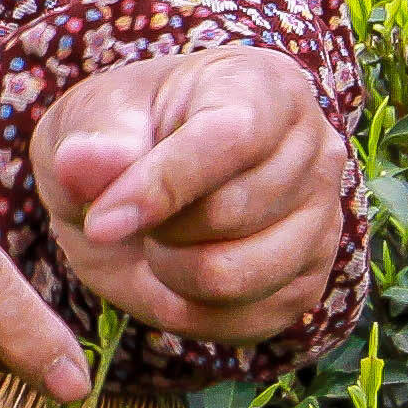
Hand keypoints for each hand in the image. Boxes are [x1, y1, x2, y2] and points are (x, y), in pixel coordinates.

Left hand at [33, 46, 344, 345]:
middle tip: (133, 210)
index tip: (100, 220)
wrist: (137, 186)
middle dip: (157, 226)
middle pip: (231, 214)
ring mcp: (323, 220)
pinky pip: (244, 320)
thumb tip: (84, 165)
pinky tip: (177, 272)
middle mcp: (315, 150)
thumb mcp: (90, 119)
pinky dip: (189, 310)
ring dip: (170, 269)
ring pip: (236, 275)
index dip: (162, 186)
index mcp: (266, 87)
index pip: (230, 138)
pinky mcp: (309, 284)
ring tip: (158, 237)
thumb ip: (92, 140)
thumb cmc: (121, 136)